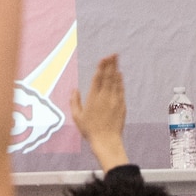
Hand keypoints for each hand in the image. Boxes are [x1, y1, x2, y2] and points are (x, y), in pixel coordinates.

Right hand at [69, 54, 128, 169]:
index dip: (101, 67)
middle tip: (113, 54)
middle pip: (108, 77)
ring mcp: (115, 100)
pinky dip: (120, 81)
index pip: (98, 79)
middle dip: (110, 64)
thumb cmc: (90, 130)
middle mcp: (105, 97)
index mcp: (93, 99)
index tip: (103, 58)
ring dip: (116, 69)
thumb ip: (74, 102)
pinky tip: (120, 74)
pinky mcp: (121, 105)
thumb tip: (74, 90)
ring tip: (116, 59)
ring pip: (116, 81)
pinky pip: (121, 89)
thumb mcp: (77, 117)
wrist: (106, 141)